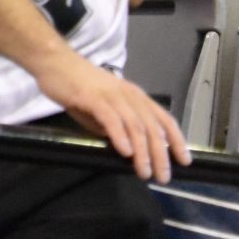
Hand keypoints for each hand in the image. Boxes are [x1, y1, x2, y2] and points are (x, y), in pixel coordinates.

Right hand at [34, 50, 189, 181]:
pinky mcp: (92, 97)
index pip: (164, 118)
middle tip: (163, 177)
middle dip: (161, 154)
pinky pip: (111, 118)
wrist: (53, 61)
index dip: (177, 140)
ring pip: (135, 125)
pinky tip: (125, 152)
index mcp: (135, 96)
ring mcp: (111, 95)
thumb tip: (126, 147)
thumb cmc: (76, 85)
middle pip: (152, 127)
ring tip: (144, 171)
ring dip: (143, 151)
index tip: (184, 161)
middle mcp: (129, 95)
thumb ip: (115, 125)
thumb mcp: (102, 108)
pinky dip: (120, 136)